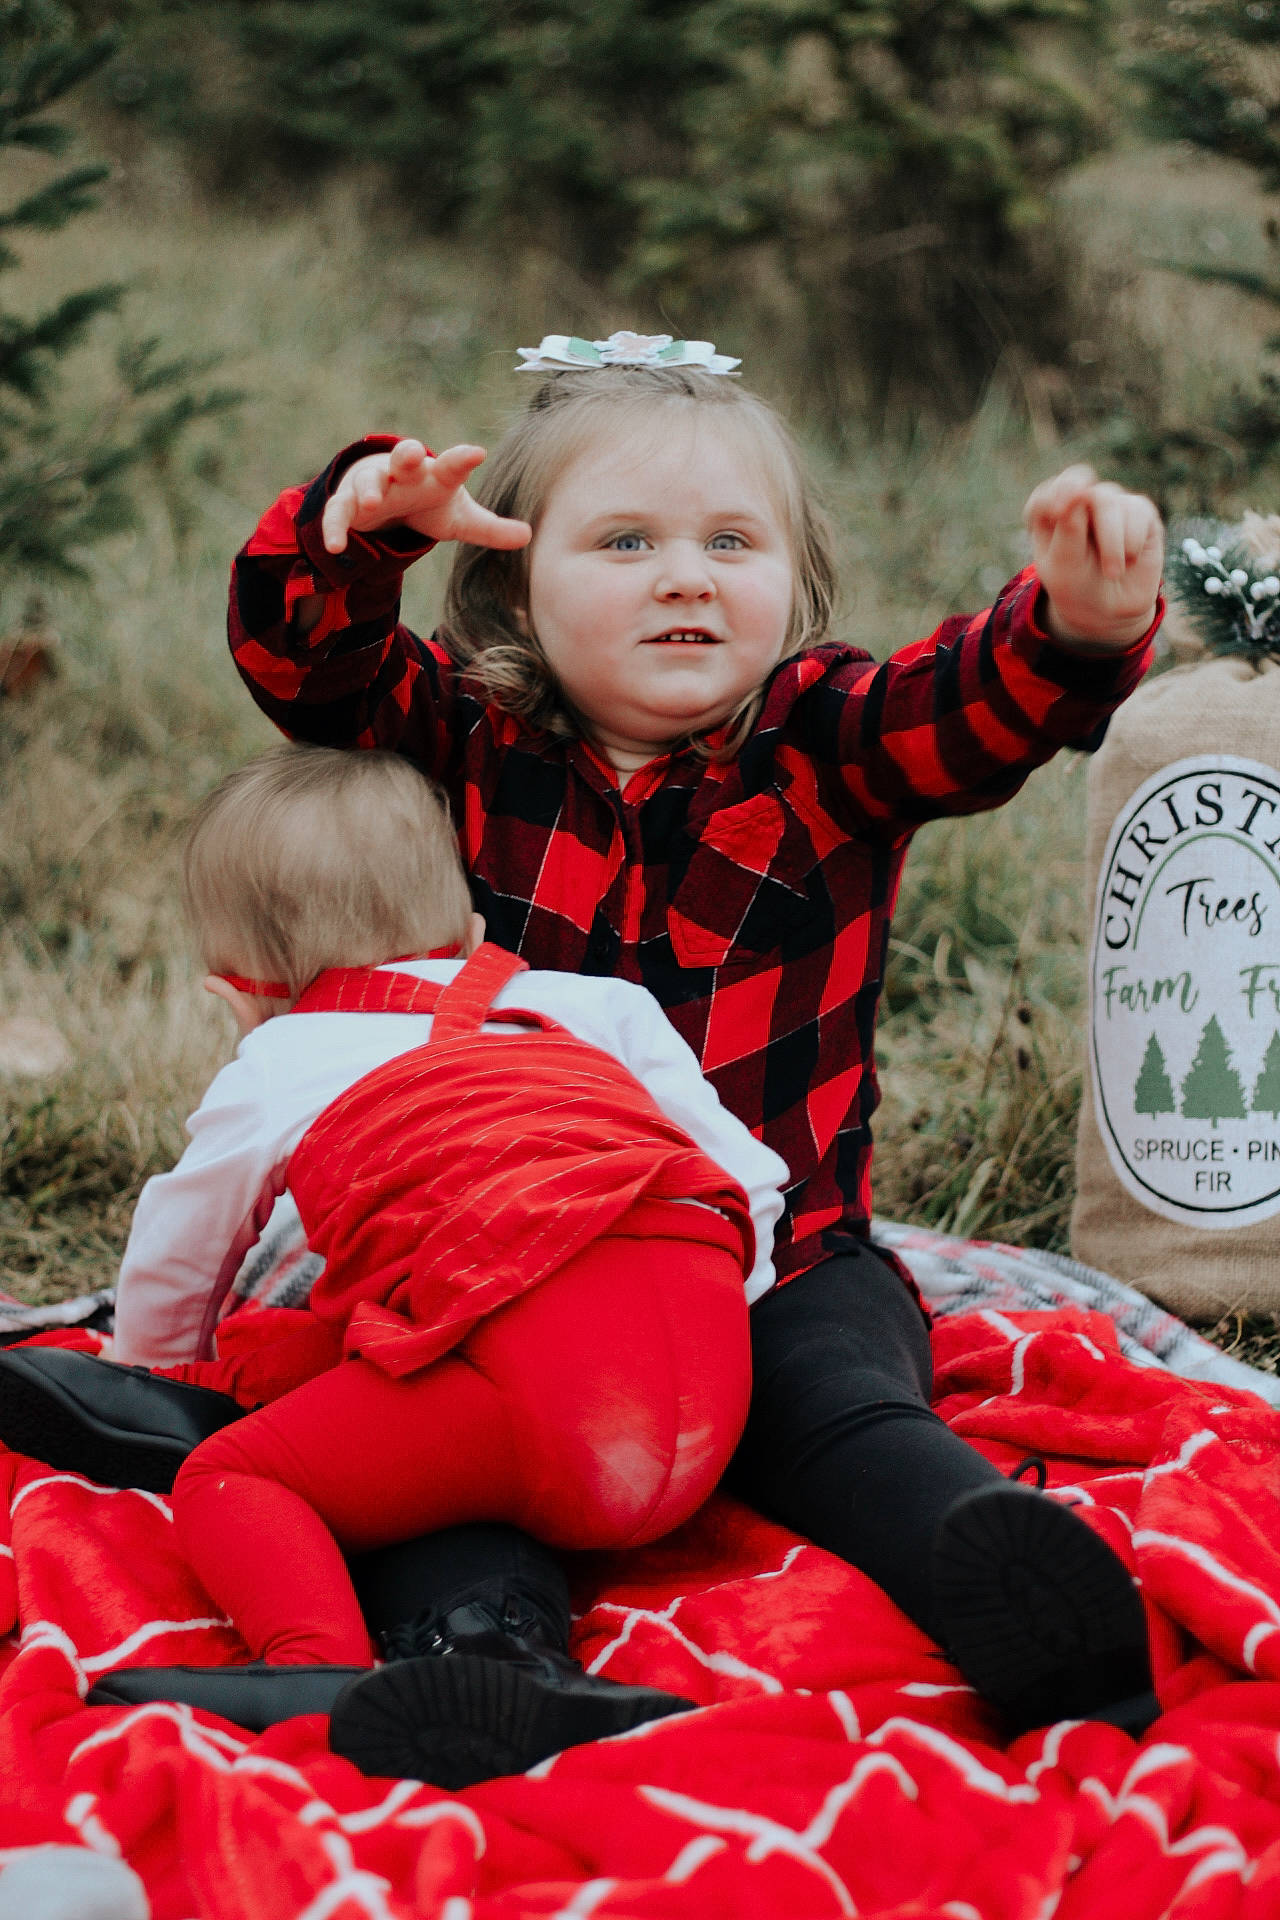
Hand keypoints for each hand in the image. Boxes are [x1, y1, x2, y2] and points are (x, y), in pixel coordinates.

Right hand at [320, 439, 531, 553]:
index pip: (451, 464)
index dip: (462, 459)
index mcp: (434, 474)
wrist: (385, 496)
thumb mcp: (458, 518)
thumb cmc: (427, 502)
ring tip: (371, 503)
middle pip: (403, 458)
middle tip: (409, 453)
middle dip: (404, 455)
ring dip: (368, 488)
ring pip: (368, 481)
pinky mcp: (347, 504)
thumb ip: (490, 528)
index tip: (478, 454)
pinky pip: (339, 514)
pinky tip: (336, 547)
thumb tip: (529, 536)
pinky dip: (335, 528)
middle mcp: (403, 473)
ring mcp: (373, 485)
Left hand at [1023, 464, 1162, 650]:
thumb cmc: (1078, 586)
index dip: (1053, 498)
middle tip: (1087, 549)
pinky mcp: (1139, 511)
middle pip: (1080, 488)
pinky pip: (1137, 510)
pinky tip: (1130, 560)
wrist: (1111, 611)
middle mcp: (1079, 503)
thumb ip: (1068, 528)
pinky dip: (1131, 541)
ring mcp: (1109, 504)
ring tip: (1112, 573)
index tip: (1057, 513)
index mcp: (1049, 516)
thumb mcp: (1065, 566)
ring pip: (1108, 501)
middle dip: (1083, 522)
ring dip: (1111, 543)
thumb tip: (1082, 492)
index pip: (1046, 495)